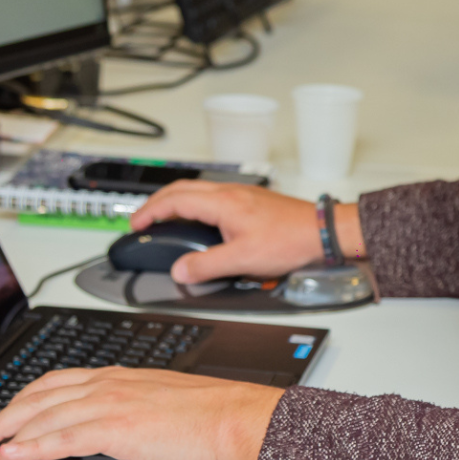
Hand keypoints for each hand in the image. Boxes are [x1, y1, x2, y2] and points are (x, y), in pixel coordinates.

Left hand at [0, 367, 283, 459]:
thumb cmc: (204, 414)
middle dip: (2, 417)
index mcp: (115, 377)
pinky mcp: (116, 427)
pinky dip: (34, 445)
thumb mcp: (155, 401)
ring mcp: (110, 403)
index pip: (54, 384)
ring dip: (8, 434)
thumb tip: (107, 429)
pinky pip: (64, 436)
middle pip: (38, 397)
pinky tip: (15, 454)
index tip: (2, 417)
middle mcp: (106, 384)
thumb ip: (125, 409)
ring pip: (44, 415)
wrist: (231, 416)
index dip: (21, 401)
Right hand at [131, 181, 364, 282]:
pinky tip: (200, 220)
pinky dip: (195, 204)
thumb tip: (180, 270)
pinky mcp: (252, 202)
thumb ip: (207, 266)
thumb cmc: (290, 239)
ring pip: (198, 190)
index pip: (175, 200)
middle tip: (143, 218)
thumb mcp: (243, 259)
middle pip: (182, 188)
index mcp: (223, 202)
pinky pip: (213, 196)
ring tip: (165, 217)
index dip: (151, 211)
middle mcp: (230, 193)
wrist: (322, 231)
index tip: (136, 223)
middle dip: (157, 202)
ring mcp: (242, 195)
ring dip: (176, 201)